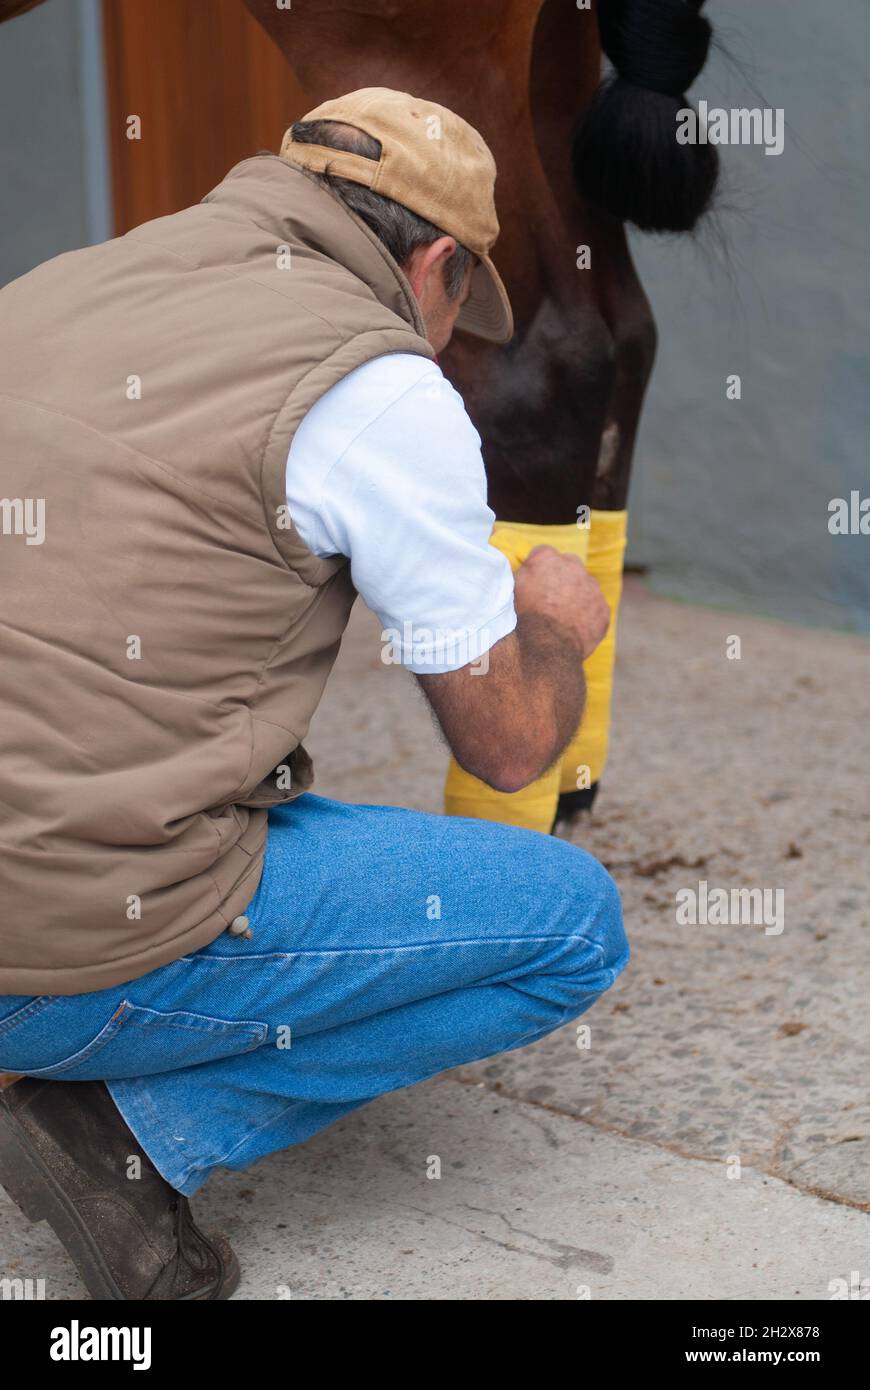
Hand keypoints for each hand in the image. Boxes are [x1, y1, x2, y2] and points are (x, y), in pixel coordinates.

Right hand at [514, 544, 609, 661]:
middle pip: (569, 566)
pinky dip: (589, 617)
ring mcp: (592, 588)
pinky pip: (597, 610)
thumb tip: (524, 571)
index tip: (534, 582)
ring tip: (563, 617)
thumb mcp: (510, 590)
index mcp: (547, 558)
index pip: (543, 553)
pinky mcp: (603, 610)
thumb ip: (521, 574)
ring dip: (578, 596)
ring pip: (586, 587)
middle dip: (562, 578)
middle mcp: (573, 567)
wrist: (545, 647)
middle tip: (551, 598)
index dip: (538, 569)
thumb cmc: (522, 618)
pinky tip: (575, 629)